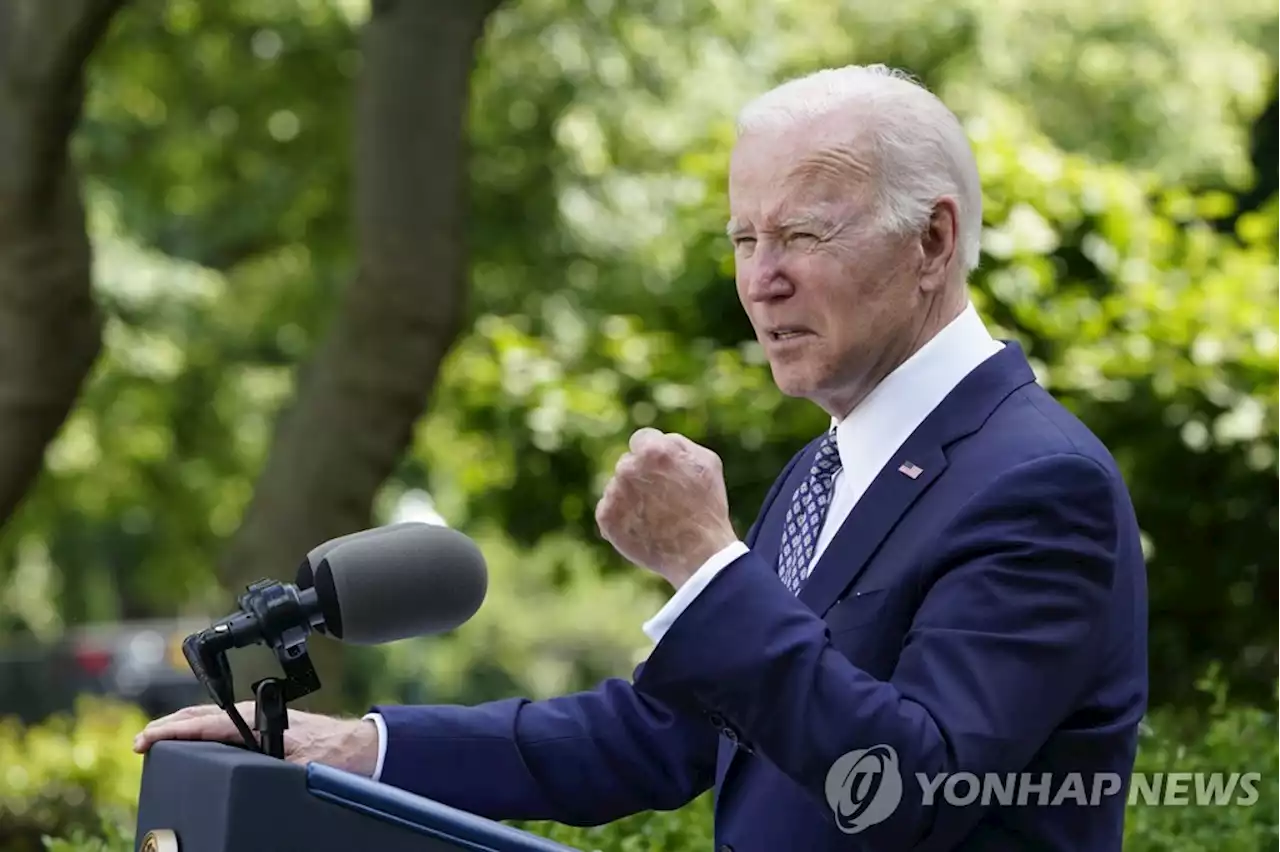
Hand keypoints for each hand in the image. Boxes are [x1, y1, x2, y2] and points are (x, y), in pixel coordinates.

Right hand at [132, 702, 379, 776]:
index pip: (204, 724)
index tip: (144, 740)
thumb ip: (272, 768)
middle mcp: (254, 715)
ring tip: (154, 741)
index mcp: (257, 721)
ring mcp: (257, 719)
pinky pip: (221, 726)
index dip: (170, 733)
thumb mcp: (299, 766)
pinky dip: (197, 730)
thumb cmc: (334, 754)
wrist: (360, 747)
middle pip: (200, 717)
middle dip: (166, 728)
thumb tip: (252, 773)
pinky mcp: (262, 728)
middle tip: (139, 743)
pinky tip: (189, 741)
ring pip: (209, 719)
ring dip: (180, 728)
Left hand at [595, 427, 738, 586]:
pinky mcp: (606, 517)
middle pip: (627, 464)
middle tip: (662, 499)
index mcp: (653, 450)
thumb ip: (678, 443)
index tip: (663, 473)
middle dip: (641, 476)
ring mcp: (614, 493)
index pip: (641, 441)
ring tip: (656, 517)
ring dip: (631, 497)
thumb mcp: (707, 462)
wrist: (699, 553)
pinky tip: (643, 528)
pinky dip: (622, 517)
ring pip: (617, 487)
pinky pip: (609, 509)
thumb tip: (658, 440)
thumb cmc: (708, 506)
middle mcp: (629, 467)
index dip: (654, 457)